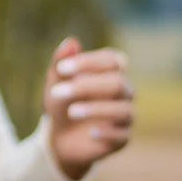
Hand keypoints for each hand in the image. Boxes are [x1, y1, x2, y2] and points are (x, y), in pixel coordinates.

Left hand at [44, 37, 133, 180]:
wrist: (58, 138)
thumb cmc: (61, 103)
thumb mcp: (56, 83)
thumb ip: (61, 62)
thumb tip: (71, 42)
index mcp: (111, 74)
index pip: (113, 60)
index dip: (90, 62)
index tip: (61, 68)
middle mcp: (124, 93)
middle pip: (118, 83)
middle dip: (86, 86)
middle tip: (56, 92)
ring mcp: (125, 116)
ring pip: (123, 109)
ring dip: (96, 109)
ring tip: (71, 112)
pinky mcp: (122, 139)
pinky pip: (122, 135)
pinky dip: (108, 133)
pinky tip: (91, 133)